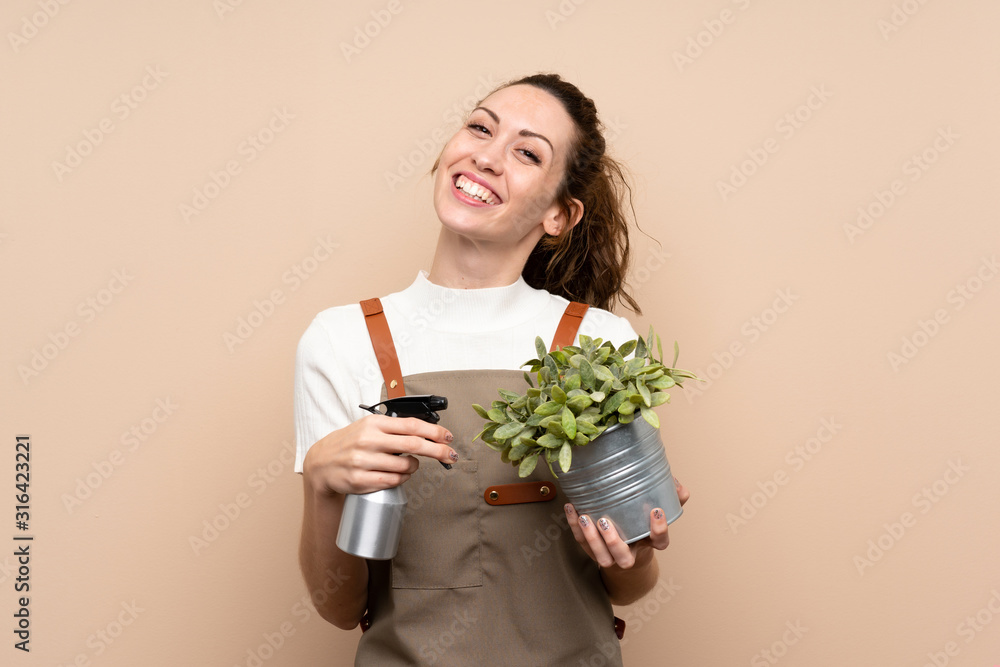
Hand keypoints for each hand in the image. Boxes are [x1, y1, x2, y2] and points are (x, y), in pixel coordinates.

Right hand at [302, 414, 456, 495]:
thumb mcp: (369, 427)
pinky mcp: (360, 480)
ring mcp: (363, 461)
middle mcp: (368, 440)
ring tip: (408, 465)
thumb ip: (394, 428)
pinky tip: (397, 475)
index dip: (434, 432)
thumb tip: (427, 432)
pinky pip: (393, 482)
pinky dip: (401, 479)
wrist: (320, 462)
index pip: (412, 426)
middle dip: (438, 451)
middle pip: (414, 445)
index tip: (448, 438)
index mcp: (374, 424)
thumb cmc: (350, 443)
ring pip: (405, 467)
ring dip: (414, 468)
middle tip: (450, 455)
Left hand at [566, 477, 689, 569]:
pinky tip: (571, 507)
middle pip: (623, 558)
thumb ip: (672, 498)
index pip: (660, 542)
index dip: (659, 530)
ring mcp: (610, 555)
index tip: (655, 511)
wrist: (628, 548)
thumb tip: (679, 486)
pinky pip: (582, 542)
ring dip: (591, 539)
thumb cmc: (644, 524)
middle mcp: (630, 554)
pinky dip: (574, 526)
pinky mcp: (593, 550)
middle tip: (605, 522)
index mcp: (650, 543)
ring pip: (600, 556)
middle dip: (613, 542)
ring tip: (584, 518)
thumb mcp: (659, 511)